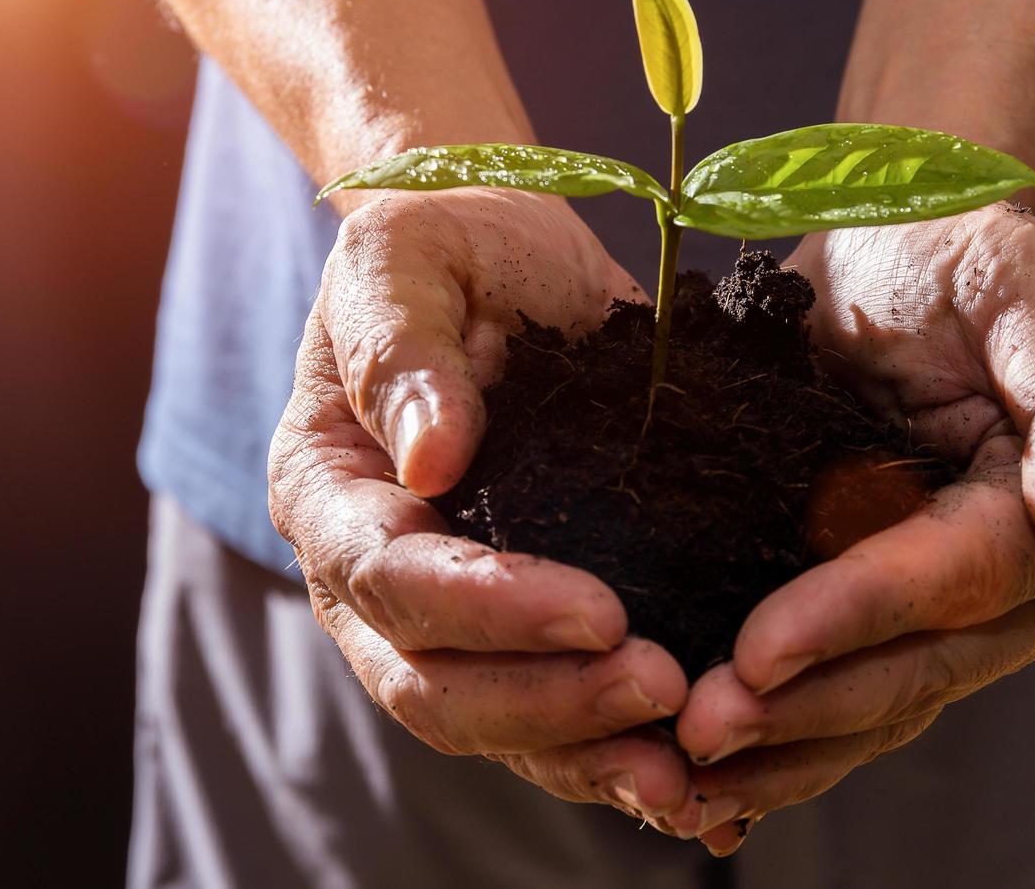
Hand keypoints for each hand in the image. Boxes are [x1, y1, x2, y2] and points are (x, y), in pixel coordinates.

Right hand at [268, 189, 691, 822]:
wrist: (500, 255)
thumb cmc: (446, 246)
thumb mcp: (407, 259)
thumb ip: (404, 348)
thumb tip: (431, 454)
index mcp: (335, 493)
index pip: (392, 579)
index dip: (489, 609)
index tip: (598, 614)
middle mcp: (380, 576)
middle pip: (439, 684)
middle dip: (549, 705)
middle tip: (663, 694)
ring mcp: (455, 611)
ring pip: (501, 722)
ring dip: (591, 756)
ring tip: (688, 781)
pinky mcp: (529, 618)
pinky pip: (560, 707)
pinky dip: (619, 751)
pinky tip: (700, 788)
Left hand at [661, 203, 1034, 853]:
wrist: (900, 251)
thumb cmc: (970, 261)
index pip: (955, 584)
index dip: (857, 620)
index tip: (759, 654)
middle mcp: (1012, 595)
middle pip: (911, 670)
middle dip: (804, 710)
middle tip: (699, 734)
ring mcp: (942, 616)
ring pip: (869, 706)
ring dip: (781, 748)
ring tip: (680, 775)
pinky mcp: (870, 609)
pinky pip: (830, 691)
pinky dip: (775, 738)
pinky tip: (701, 780)